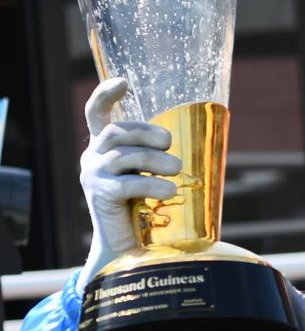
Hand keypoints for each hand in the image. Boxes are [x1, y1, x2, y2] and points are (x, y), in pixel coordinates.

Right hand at [76, 78, 180, 295]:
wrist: (126, 248)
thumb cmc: (143, 208)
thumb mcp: (147, 173)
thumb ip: (154, 154)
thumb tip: (187, 138)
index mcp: (102, 148)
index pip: (96, 113)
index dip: (105, 94)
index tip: (123, 82)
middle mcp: (92, 158)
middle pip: (117, 130)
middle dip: (147, 132)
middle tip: (170, 144)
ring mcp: (92, 176)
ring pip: (125, 154)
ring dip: (156, 160)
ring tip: (176, 169)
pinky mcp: (99, 196)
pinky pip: (128, 183)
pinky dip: (153, 184)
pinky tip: (170, 190)